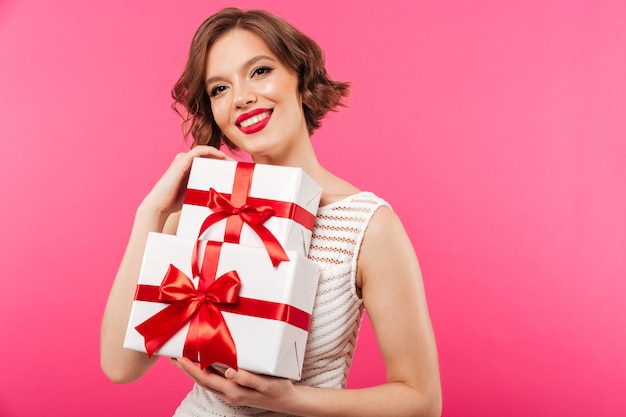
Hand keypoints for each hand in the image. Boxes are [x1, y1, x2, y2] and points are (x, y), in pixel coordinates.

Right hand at [140, 146, 232, 216]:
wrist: (160, 205)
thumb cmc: (176, 202)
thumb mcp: (195, 192)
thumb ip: (205, 187)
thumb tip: (223, 193)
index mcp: (189, 166)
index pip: (210, 160)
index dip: (224, 163)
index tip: (236, 171)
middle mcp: (186, 160)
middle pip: (209, 155)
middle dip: (225, 160)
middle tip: (238, 167)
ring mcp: (183, 159)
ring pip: (206, 152)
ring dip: (221, 155)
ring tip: (233, 163)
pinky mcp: (182, 160)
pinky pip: (199, 151)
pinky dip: (212, 151)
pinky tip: (222, 156)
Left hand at [171, 357, 295, 411]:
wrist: (289, 401)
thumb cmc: (279, 389)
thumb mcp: (266, 383)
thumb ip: (247, 377)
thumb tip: (229, 370)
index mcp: (233, 391)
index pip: (205, 378)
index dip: (191, 368)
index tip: (180, 357)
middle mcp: (229, 394)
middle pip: (201, 381)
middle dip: (186, 369)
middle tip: (173, 357)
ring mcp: (231, 394)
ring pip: (206, 382)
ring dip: (193, 371)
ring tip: (183, 360)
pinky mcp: (236, 391)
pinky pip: (214, 382)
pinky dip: (204, 373)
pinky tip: (204, 366)